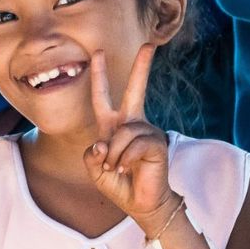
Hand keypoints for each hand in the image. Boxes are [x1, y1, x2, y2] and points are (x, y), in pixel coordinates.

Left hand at [85, 45, 173, 225]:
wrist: (140, 203)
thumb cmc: (119, 184)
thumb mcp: (95, 169)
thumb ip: (92, 154)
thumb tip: (103, 142)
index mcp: (113, 127)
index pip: (103, 98)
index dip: (100, 76)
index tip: (98, 53)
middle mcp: (132, 124)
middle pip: (135, 90)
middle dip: (142, 68)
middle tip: (149, 45)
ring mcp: (146, 132)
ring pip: (123, 133)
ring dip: (115, 155)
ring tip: (117, 169)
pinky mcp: (157, 143)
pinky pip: (135, 144)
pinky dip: (125, 159)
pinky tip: (127, 169)